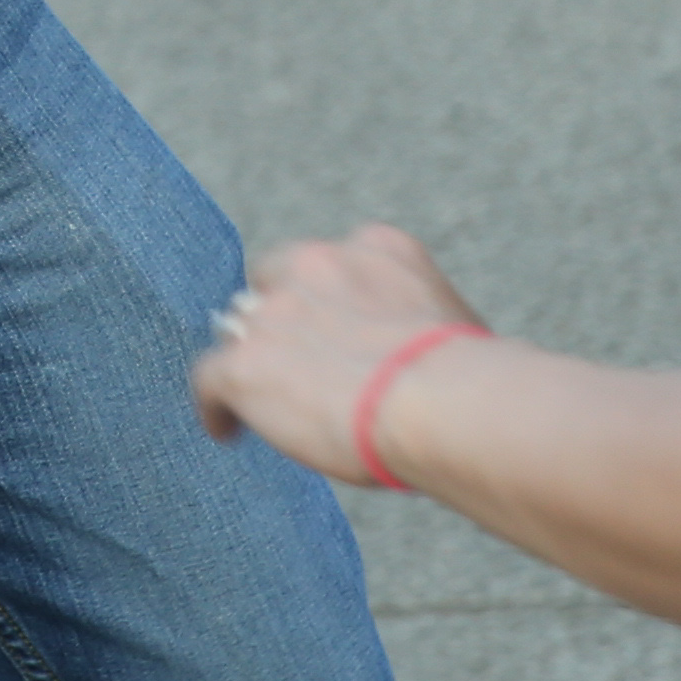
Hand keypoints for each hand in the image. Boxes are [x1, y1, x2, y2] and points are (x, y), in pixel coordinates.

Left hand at [193, 224, 491, 485]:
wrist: (440, 401)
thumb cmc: (470, 379)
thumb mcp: (456, 326)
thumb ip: (426, 326)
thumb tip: (439, 360)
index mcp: (378, 249)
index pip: (331, 262)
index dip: (325, 299)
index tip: (334, 331)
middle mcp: (319, 265)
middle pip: (273, 280)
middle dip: (281, 316)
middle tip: (296, 362)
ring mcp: (277, 312)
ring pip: (240, 328)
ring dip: (254, 359)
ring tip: (263, 400)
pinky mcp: (246, 363)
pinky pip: (209, 379)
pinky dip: (215, 407)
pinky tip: (227, 431)